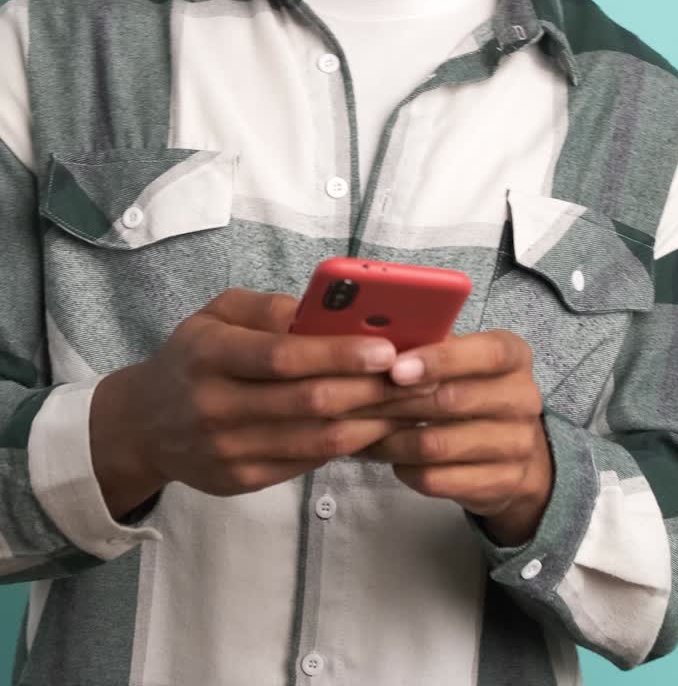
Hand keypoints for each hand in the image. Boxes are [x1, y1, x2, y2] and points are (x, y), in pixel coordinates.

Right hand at [90, 288, 434, 516]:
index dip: (338, 354)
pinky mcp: (242, 481)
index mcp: (209, 354)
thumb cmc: (194, 356)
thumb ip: (268, 308)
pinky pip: (307, 463)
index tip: (387, 348)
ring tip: (413, 404)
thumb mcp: (216, 314)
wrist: (144, 425)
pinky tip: (379, 427)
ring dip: (373, 422)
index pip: (282, 357)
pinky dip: (349, 446)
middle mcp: (215, 406)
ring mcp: (228, 450)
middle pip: (308, 402)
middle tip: (420, 377)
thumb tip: (327, 311)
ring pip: (316, 440)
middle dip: (372, 389)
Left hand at [354, 330, 552, 544]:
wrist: (513, 451)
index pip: (486, 353)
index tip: (396, 368)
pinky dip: (404, 468)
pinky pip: (437, 479)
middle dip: (396, 402)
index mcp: (514, 356)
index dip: (440, 360)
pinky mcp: (502, 484)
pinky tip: (389, 458)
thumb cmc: (471, 389)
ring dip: (391, 440)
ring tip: (362, 432)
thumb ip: (427, 345)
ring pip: (438, 445)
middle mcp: (523, 398)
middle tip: (354, 402)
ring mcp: (517, 445)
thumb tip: (374, 340)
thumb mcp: (460, 359)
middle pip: (452, 401)